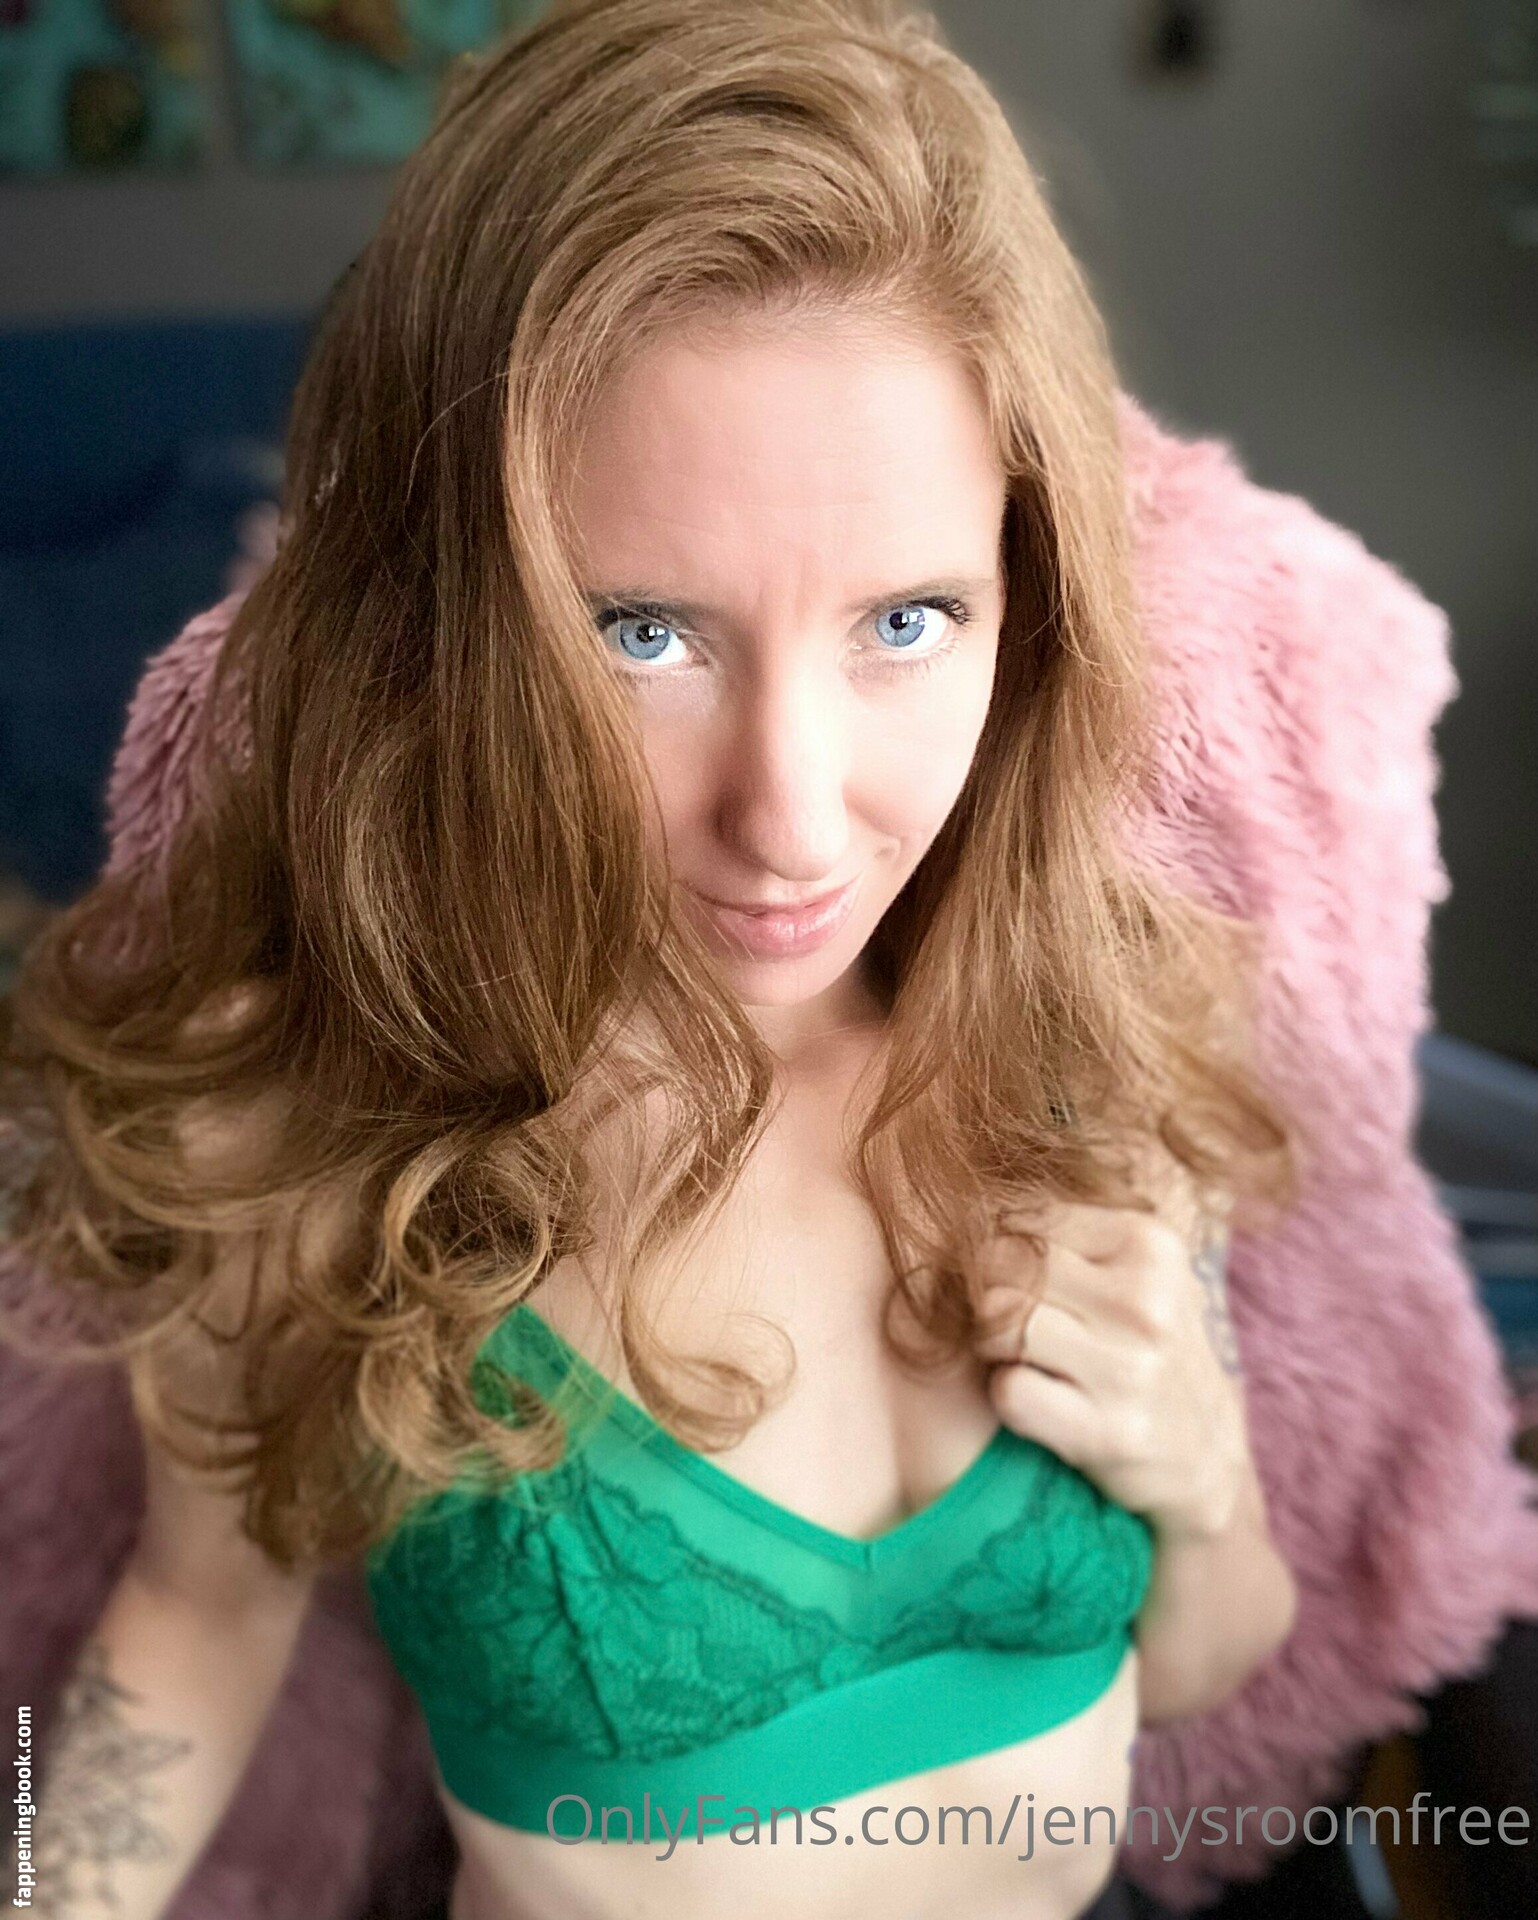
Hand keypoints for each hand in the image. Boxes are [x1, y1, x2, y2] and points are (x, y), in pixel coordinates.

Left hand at [970, 1196, 1251, 1541]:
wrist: (1204, 1457)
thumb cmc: (1147, 1347)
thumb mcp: (1136, 1271)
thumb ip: (1065, 1233)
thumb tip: (967, 1205)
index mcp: (1149, 1243)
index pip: (1021, 1216)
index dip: (996, 1248)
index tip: (1009, 1279)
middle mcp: (1144, 1301)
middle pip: (1000, 1265)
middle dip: (986, 1293)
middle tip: (1006, 1321)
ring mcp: (1129, 1369)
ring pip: (997, 1321)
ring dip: (991, 1343)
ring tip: (1021, 1356)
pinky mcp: (1107, 1431)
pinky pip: (1009, 1391)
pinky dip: (1007, 1395)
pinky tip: (1038, 1398)